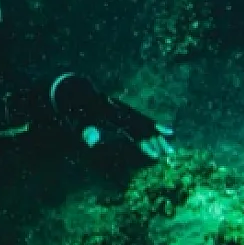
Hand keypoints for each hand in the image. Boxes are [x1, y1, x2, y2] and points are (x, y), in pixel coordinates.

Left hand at [51, 76, 173, 163]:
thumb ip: (84, 131)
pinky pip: (140, 118)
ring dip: (157, 134)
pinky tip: (166, 133)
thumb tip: (92, 141)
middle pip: (141, 123)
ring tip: (170, 147)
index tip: (153, 153)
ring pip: (142, 120)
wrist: (74, 91)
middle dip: (155, 138)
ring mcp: (122, 108)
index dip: (142, 140)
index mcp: (109, 112)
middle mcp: (119, 108)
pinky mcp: (122, 110)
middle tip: (168, 152)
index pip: (130, 128)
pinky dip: (153, 126)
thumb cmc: (73, 112)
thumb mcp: (75, 121)